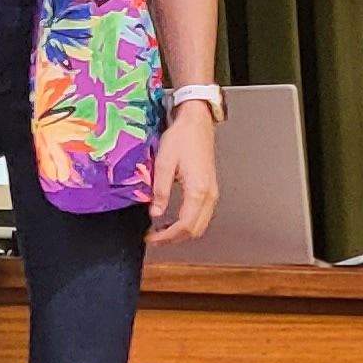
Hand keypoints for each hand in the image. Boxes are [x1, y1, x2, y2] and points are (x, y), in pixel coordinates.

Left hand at [148, 102, 220, 241]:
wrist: (197, 123)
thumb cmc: (181, 139)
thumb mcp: (164, 163)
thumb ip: (160, 191)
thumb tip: (156, 213)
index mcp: (198, 190)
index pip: (184, 225)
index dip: (167, 236)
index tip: (150, 238)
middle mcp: (209, 195)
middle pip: (195, 230)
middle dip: (173, 238)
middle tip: (152, 238)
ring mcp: (212, 193)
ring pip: (200, 225)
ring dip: (181, 232)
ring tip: (160, 231)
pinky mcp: (210, 189)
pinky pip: (202, 215)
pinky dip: (188, 223)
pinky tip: (172, 220)